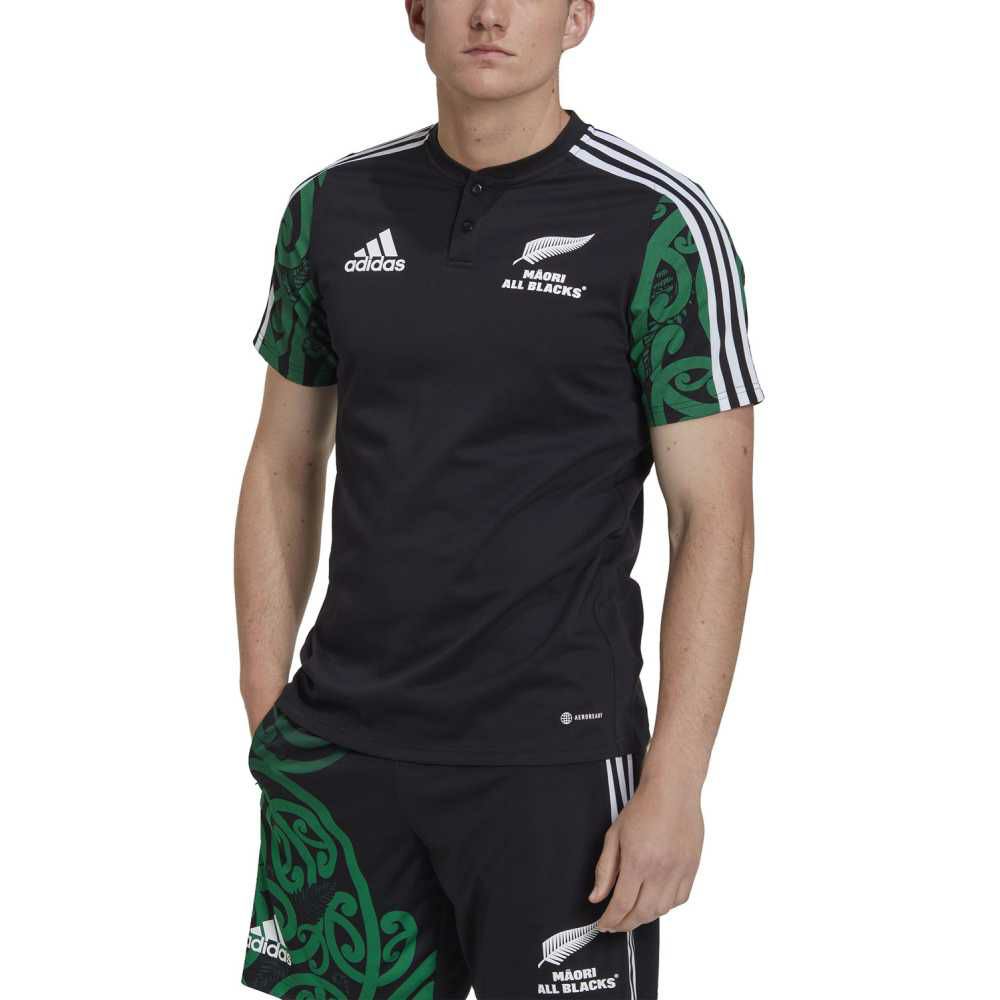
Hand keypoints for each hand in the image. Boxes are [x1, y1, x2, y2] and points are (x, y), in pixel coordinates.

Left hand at [588, 776, 703, 932]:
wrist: (673, 790)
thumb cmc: (643, 808)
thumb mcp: (614, 835)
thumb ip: (605, 869)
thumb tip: (596, 897)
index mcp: (638, 861)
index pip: (622, 904)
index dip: (611, 920)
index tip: (603, 925)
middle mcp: (660, 870)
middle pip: (642, 912)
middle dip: (626, 924)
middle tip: (615, 925)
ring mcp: (679, 871)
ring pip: (662, 910)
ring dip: (645, 917)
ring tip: (633, 914)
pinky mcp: (692, 868)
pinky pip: (680, 899)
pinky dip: (666, 906)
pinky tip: (655, 901)